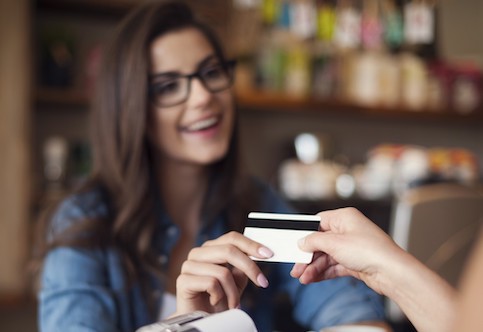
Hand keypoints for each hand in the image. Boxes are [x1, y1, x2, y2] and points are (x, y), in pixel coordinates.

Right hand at [175, 231, 272, 314]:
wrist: (202, 320)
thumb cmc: (218, 299)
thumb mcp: (236, 281)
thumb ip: (243, 266)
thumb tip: (259, 253)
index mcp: (211, 249)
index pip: (232, 238)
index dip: (251, 244)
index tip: (268, 254)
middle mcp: (199, 253)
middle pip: (229, 250)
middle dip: (250, 267)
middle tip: (262, 282)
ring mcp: (189, 265)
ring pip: (222, 271)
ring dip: (234, 292)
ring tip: (234, 303)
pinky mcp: (183, 280)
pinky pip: (211, 283)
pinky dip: (219, 296)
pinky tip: (215, 302)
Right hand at [290, 207, 404, 294]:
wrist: (392, 273)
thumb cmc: (370, 251)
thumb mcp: (335, 243)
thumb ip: (314, 241)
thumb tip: (302, 241)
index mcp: (344, 217)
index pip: (318, 222)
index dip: (305, 234)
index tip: (293, 244)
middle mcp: (348, 230)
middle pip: (320, 242)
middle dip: (307, 256)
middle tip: (296, 267)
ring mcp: (351, 247)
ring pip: (326, 256)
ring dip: (313, 267)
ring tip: (303, 278)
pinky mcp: (354, 262)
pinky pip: (333, 266)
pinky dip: (323, 272)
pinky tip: (312, 279)